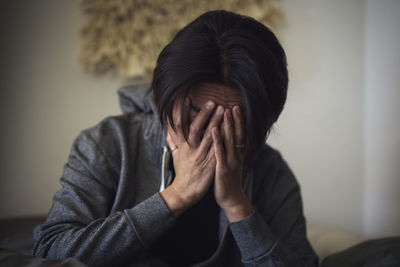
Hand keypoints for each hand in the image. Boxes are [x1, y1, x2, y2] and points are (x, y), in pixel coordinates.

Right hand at [161, 98, 223, 217]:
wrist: (184, 192)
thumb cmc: (182, 173)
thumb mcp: (176, 156)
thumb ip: (173, 142)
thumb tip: (169, 132)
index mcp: (183, 146)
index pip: (181, 125)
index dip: (184, 112)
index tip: (188, 99)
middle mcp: (191, 149)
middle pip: (196, 128)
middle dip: (204, 114)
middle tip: (213, 102)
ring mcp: (200, 156)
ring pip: (208, 136)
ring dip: (216, 122)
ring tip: (223, 111)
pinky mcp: (210, 164)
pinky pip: (217, 149)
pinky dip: (222, 139)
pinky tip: (228, 131)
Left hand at [212, 106, 252, 221]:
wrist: (231, 200)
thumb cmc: (227, 181)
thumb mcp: (230, 164)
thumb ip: (229, 152)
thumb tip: (228, 142)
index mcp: (237, 155)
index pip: (240, 135)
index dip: (239, 121)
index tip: (236, 107)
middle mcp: (236, 156)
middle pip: (237, 134)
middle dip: (235, 119)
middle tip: (233, 105)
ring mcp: (230, 162)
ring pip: (229, 140)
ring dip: (227, 125)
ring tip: (224, 111)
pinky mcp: (222, 169)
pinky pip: (219, 152)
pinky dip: (217, 139)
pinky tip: (213, 129)